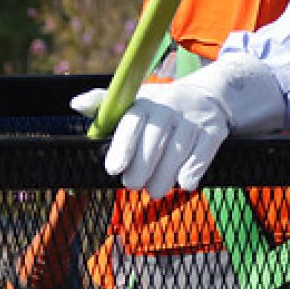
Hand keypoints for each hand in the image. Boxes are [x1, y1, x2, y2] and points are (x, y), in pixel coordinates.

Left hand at [70, 54, 285, 199]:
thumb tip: (75, 104)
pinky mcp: (215, 131)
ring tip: (155, 190)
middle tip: (132, 185)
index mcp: (147, 100)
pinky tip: (184, 182)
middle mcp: (171, 106)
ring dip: (164, 177)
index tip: (113, 169)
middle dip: (141, 168)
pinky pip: (202, 155)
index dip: (122, 145)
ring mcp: (194, 118)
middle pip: (154, 140)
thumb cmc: (160, 109)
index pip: (133, 120)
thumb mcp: (134, 101)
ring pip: (177, 151)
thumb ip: (104, 105)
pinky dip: (192, 172)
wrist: (210, 98)